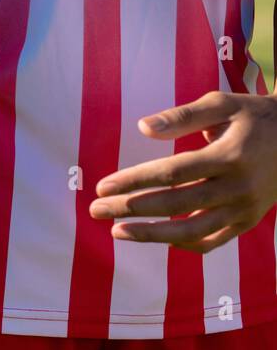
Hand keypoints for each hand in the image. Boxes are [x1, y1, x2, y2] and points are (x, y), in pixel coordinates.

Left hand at [89, 91, 276, 252]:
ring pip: (192, 231)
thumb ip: (182, 116)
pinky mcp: (248, 221)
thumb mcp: (222, 104)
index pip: (172, 172)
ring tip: (116, 232)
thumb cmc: (254, 116)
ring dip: (151, 235)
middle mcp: (239, 187)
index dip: (135, 181)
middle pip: (176, 204)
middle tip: (95, 211)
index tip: (102, 186)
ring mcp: (245, 209)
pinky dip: (184, 245)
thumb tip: (143, 127)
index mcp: (230, 155)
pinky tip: (157, 238)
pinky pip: (213, 242)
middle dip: (131, 209)